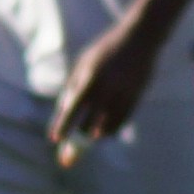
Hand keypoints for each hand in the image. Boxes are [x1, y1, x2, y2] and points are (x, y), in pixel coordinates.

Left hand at [50, 16, 160, 158]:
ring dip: (94, 137)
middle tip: (69, 154)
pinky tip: (102, 134)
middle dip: (78, 140)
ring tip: (88, 139)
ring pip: (106, 127)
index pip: (73, 107)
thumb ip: (73, 87)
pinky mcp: (135, 99)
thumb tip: (64, 113)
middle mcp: (106, 88)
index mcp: (90, 77)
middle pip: (89, 124)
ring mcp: (123, 95)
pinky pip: (120, 123)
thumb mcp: (84, 63)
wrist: (140, 39)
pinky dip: (109, 131)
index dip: (63, 124)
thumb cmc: (105, 51)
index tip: (54, 139)